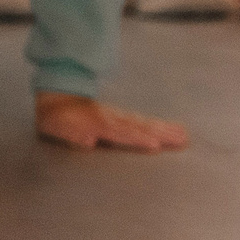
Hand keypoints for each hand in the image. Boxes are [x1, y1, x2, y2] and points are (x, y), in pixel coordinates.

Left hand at [35, 92, 189, 152]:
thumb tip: (89, 141)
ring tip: (184, 134)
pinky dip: (160, 123)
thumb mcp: (56, 127)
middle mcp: (113, 120)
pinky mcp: (123, 116)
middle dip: (163, 134)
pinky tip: (172, 127)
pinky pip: (144, 120)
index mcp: (97, 125)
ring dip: (166, 129)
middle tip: (183, 140)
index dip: (137, 139)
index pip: (121, 134)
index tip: (155, 145)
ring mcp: (120, 117)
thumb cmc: (56, 118)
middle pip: (141, 127)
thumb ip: (72, 135)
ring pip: (146, 123)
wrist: (59, 95)